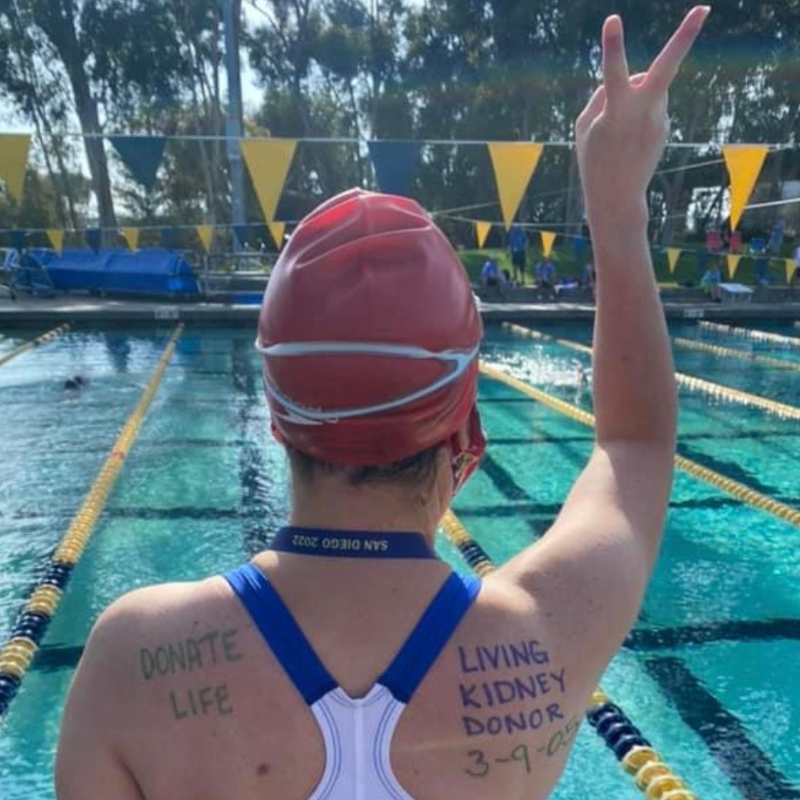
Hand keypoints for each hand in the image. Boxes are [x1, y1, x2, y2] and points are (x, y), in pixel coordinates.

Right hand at [576, 6, 709, 220]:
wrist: (617, 198)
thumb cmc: (593, 160)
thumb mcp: (586, 126)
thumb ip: (603, 95)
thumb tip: (631, 77)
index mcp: (616, 110)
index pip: (614, 72)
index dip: (613, 46)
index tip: (612, 18)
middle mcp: (643, 112)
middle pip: (666, 68)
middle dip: (684, 37)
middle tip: (704, 8)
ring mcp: (658, 119)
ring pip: (646, 88)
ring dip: (632, 97)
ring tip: (618, 133)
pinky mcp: (664, 127)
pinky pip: (648, 107)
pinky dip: (635, 117)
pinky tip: (628, 142)